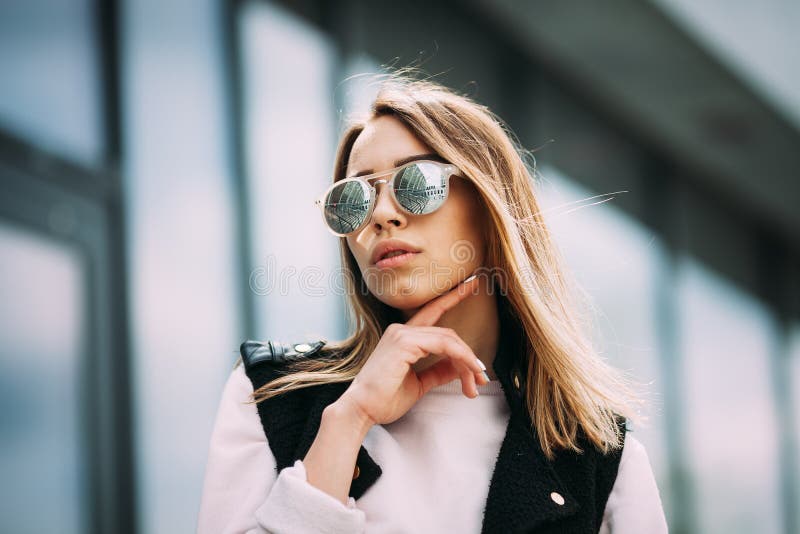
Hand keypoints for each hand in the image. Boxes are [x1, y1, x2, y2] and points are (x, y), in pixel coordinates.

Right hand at [338, 274, 488, 427]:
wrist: (362, 411)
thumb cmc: (384, 399)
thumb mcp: (419, 383)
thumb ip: (438, 371)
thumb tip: (458, 366)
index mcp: (403, 337)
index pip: (433, 313)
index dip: (453, 297)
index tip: (472, 284)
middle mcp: (401, 330)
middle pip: (449, 335)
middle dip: (469, 357)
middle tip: (481, 381)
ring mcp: (402, 334)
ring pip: (449, 339)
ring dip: (468, 361)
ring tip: (476, 383)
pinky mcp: (404, 342)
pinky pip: (444, 345)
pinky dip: (461, 357)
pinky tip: (470, 369)